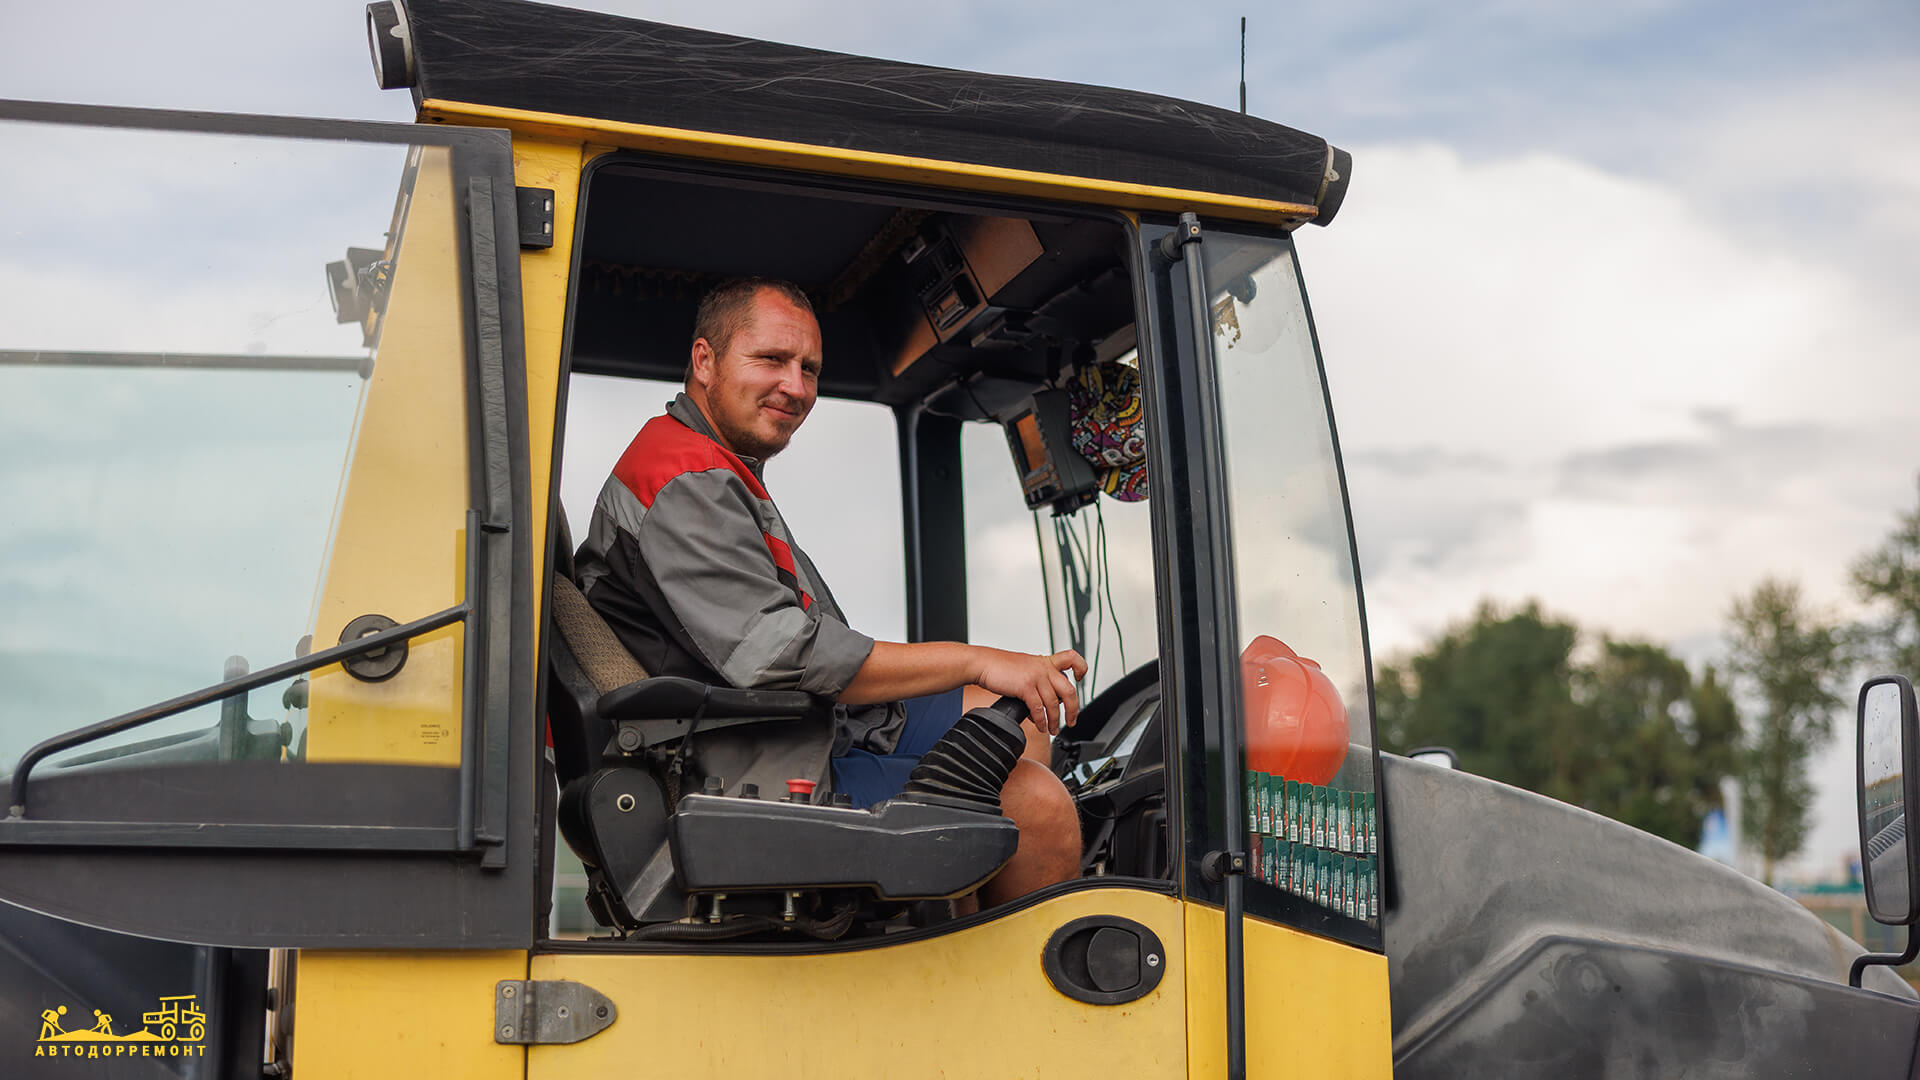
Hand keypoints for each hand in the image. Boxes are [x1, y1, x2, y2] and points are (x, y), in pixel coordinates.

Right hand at [970, 647, 1087, 734]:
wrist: (982, 663)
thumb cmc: (999, 666)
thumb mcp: (1024, 669)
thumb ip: (1036, 684)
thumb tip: (1040, 708)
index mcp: (1045, 662)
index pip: (1072, 659)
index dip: (1081, 668)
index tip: (1080, 679)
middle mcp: (1044, 668)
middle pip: (1069, 690)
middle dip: (1073, 709)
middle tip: (1071, 721)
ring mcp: (1036, 677)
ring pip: (1054, 703)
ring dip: (1055, 720)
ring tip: (1053, 730)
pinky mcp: (1026, 686)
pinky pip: (1039, 709)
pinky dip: (1041, 721)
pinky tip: (1040, 726)